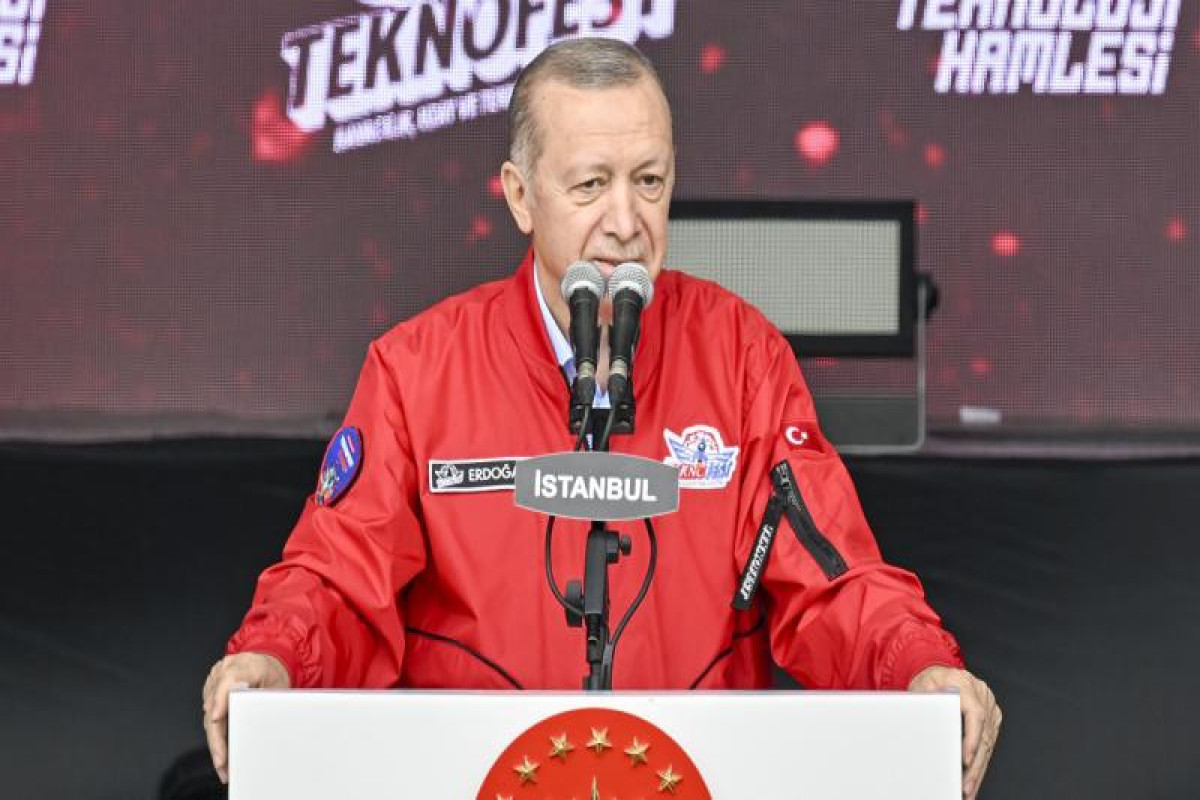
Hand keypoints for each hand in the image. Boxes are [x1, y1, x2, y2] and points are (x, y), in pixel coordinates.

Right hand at [202, 652, 289, 782]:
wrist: (268, 662)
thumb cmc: (274, 674)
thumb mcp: (277, 685)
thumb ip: (265, 700)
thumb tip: (257, 725)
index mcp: (245, 665)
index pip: (228, 680)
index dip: (220, 699)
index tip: (215, 718)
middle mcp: (225, 670)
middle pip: (214, 705)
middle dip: (216, 736)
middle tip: (222, 760)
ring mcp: (215, 681)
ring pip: (209, 715)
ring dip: (215, 742)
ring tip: (223, 765)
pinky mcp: (211, 692)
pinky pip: (210, 716)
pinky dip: (215, 736)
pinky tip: (221, 755)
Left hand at [909, 665, 1000, 799]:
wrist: (938, 673)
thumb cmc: (929, 680)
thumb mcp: (922, 685)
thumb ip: (926, 701)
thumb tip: (926, 721)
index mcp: (966, 685)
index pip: (976, 714)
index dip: (972, 739)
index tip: (966, 759)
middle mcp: (983, 696)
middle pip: (984, 735)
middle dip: (975, 765)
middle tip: (966, 786)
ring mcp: (990, 708)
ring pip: (988, 744)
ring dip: (978, 769)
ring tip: (968, 789)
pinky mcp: (991, 719)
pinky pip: (988, 744)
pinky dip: (980, 763)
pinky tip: (974, 778)